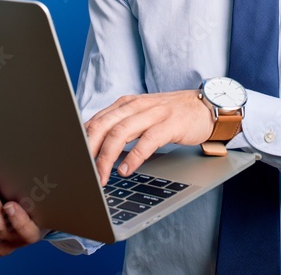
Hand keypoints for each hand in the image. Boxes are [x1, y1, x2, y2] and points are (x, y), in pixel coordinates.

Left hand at [84, 90, 214, 185]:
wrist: (206, 106)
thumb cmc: (172, 115)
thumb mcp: (142, 117)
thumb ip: (121, 127)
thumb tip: (95, 148)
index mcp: (126, 104)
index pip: (96, 121)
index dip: (82, 142)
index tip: (74, 162)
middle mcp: (137, 105)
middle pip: (104, 126)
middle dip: (90, 151)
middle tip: (84, 173)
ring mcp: (154, 113)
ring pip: (121, 133)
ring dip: (107, 157)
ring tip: (102, 176)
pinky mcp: (170, 124)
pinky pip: (148, 140)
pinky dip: (134, 157)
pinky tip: (126, 169)